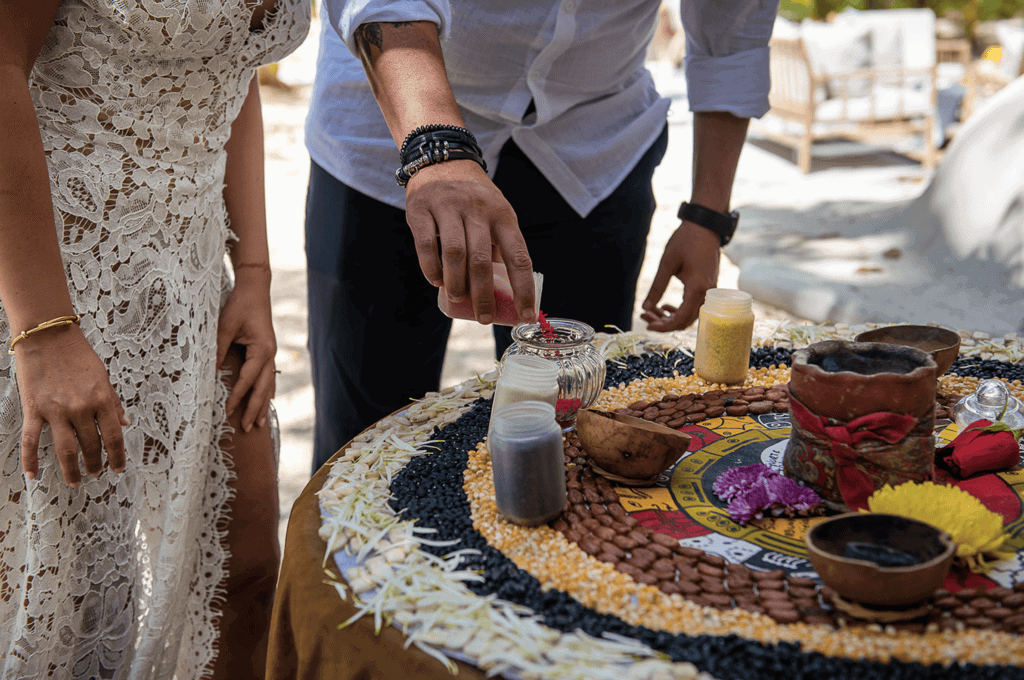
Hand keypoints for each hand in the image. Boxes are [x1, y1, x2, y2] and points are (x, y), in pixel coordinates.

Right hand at [14, 325, 127, 486]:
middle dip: (95, 463)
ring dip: (72, 469)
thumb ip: (113, 401)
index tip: (118, 468)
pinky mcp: (34, 409)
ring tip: (76, 480)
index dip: (117, 455)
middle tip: (96, 473)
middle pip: (90, 445)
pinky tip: (33, 475)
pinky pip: (31, 441)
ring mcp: (57, 411)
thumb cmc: (78, 354)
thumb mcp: (103, 376)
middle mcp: (81, 408)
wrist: (48, 336)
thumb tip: (125, 422)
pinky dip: (30, 460)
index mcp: (102, 400)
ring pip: (65, 449)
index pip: (114, 436)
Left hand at [217, 265, 276, 431]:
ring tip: (259, 423)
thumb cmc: (240, 305)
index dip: (237, 396)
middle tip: (247, 428)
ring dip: (263, 404)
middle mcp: (270, 355)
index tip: (227, 411)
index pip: (248, 380)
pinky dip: (265, 391)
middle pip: (263, 388)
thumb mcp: (226, 326)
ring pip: (268, 385)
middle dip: (255, 409)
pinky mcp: (267, 351)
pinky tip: (265, 400)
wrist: (255, 289)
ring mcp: (270, 354)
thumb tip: (211, 371)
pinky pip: (268, 377)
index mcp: (262, 350)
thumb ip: (219, 348)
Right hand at [404, 160, 535, 324]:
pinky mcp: (422, 208)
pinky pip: (426, 245)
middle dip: (484, 296)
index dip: (524, 289)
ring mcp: (449, 207)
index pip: (518, 257)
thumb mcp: (496, 214)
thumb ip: (498, 246)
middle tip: (484, 318)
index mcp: (503, 215)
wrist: (442, 161)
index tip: (526, 314)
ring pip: (455, 254)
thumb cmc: (474, 200)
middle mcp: (478, 210)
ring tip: (458, 298)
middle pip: (482, 261)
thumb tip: (503, 293)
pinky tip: (436, 281)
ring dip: (457, 283)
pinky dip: (431, 268)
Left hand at [641, 221, 720, 331]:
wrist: (705, 227)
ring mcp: (709, 291)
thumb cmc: (686, 241)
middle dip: (664, 323)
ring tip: (652, 312)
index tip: (648, 326)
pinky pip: (694, 306)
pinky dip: (680, 310)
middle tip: (645, 317)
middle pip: (686, 320)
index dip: (664, 326)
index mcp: (697, 287)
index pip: (681, 318)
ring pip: (690, 315)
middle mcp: (706, 293)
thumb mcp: (667, 263)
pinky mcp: (708, 288)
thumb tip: (645, 307)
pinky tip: (665, 307)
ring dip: (671, 317)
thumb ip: (657, 287)